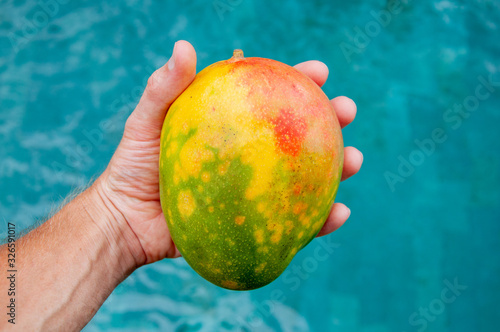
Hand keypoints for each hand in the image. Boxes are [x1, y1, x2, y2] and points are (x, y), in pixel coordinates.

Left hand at [96, 40, 362, 265]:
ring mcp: (256, 190)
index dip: (298, 82)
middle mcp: (249, 156)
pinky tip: (339, 214)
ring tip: (355, 159)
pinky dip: (320, 220)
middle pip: (298, 135)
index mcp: (232, 126)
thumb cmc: (134, 167)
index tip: (320, 72)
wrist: (126, 223)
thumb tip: (185, 47)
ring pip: (306, 177)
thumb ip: (164, 88)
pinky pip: (294, 223)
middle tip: (346, 111)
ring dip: (338, 167)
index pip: (270, 99)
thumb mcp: (145, 122)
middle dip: (329, 119)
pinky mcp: (256, 224)